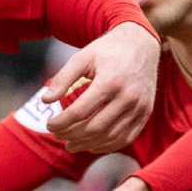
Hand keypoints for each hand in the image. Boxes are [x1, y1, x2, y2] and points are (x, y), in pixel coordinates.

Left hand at [43, 22, 160, 152]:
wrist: (141, 44)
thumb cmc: (107, 51)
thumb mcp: (82, 57)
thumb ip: (63, 78)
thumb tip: (46, 100)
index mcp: (110, 81)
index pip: (80, 112)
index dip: (61, 122)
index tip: (50, 124)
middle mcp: (128, 97)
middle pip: (94, 128)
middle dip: (71, 135)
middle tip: (58, 135)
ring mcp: (139, 107)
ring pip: (109, 137)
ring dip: (86, 145)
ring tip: (70, 144)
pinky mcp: (146, 113)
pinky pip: (126, 138)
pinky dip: (107, 146)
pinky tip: (91, 145)